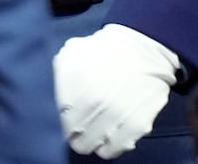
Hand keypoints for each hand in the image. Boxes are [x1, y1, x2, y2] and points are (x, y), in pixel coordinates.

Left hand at [53, 23, 180, 158]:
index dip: (62, 117)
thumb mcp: (74, 51)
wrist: (148, 47)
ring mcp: (116, 116)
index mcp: (75, 81)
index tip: (69, 113)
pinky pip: (112, 150)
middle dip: (76, 131)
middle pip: (73, 136)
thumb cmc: (107, 51)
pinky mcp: (136, 126)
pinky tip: (113, 129)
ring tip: (100, 124)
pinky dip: (111, 144)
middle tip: (84, 121)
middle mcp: (94, 101)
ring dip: (93, 138)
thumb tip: (49, 95)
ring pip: (91, 146)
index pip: (58, 118)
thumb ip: (58, 72)